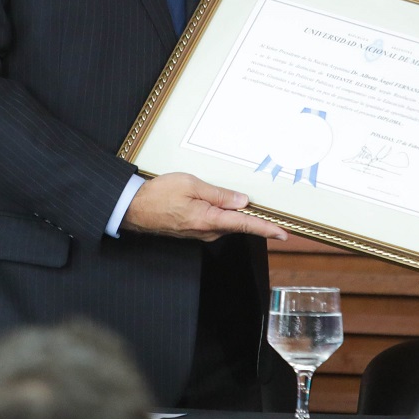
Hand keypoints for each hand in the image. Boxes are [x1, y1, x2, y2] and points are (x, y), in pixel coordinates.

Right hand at [122, 173, 288, 241]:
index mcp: (209, 219)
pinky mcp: (194, 231)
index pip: (245, 224)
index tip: (283, 234)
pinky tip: (220, 204)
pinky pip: (215, 222)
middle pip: (238, 224)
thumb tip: (242, 200)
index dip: (266, 229)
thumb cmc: (159, 194)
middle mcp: (208, 231)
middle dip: (252, 217)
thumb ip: (218, 194)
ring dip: (235, 214)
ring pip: (226, 223)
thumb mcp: (191, 184)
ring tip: (237, 201)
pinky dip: (223, 214)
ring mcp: (201, 233)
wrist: (134, 209)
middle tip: (269, 210)